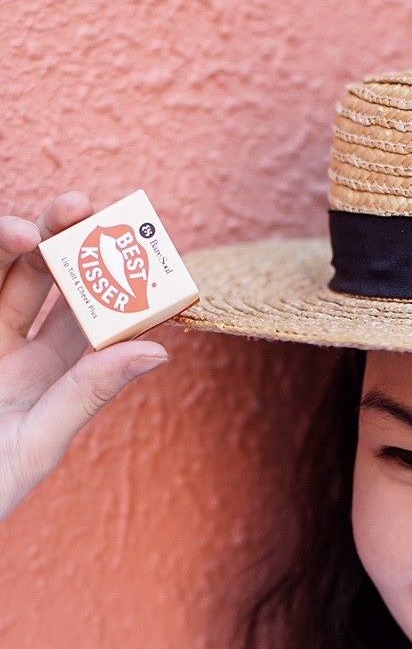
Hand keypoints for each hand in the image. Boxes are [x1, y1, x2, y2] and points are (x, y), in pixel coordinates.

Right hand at [0, 192, 168, 520]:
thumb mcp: (38, 441)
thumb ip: (88, 392)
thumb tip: (159, 349)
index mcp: (50, 375)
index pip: (91, 318)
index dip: (116, 282)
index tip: (141, 248)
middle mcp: (13, 347)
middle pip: (42, 277)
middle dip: (62, 238)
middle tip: (80, 207)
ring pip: (0, 272)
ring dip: (13, 237)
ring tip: (24, 229)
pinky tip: (2, 238)